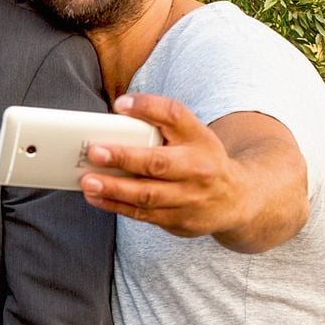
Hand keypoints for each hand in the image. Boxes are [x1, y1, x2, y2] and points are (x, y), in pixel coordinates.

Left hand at [78, 93, 250, 238]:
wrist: (236, 199)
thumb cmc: (201, 158)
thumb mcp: (191, 133)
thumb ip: (160, 119)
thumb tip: (119, 109)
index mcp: (199, 139)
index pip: (175, 116)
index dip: (147, 107)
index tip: (121, 103)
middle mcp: (197, 169)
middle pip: (158, 163)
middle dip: (124, 158)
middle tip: (94, 152)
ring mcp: (189, 198)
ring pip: (147, 195)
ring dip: (114, 189)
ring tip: (88, 181)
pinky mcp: (179, 221)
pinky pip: (143, 215)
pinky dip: (116, 206)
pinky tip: (96, 198)